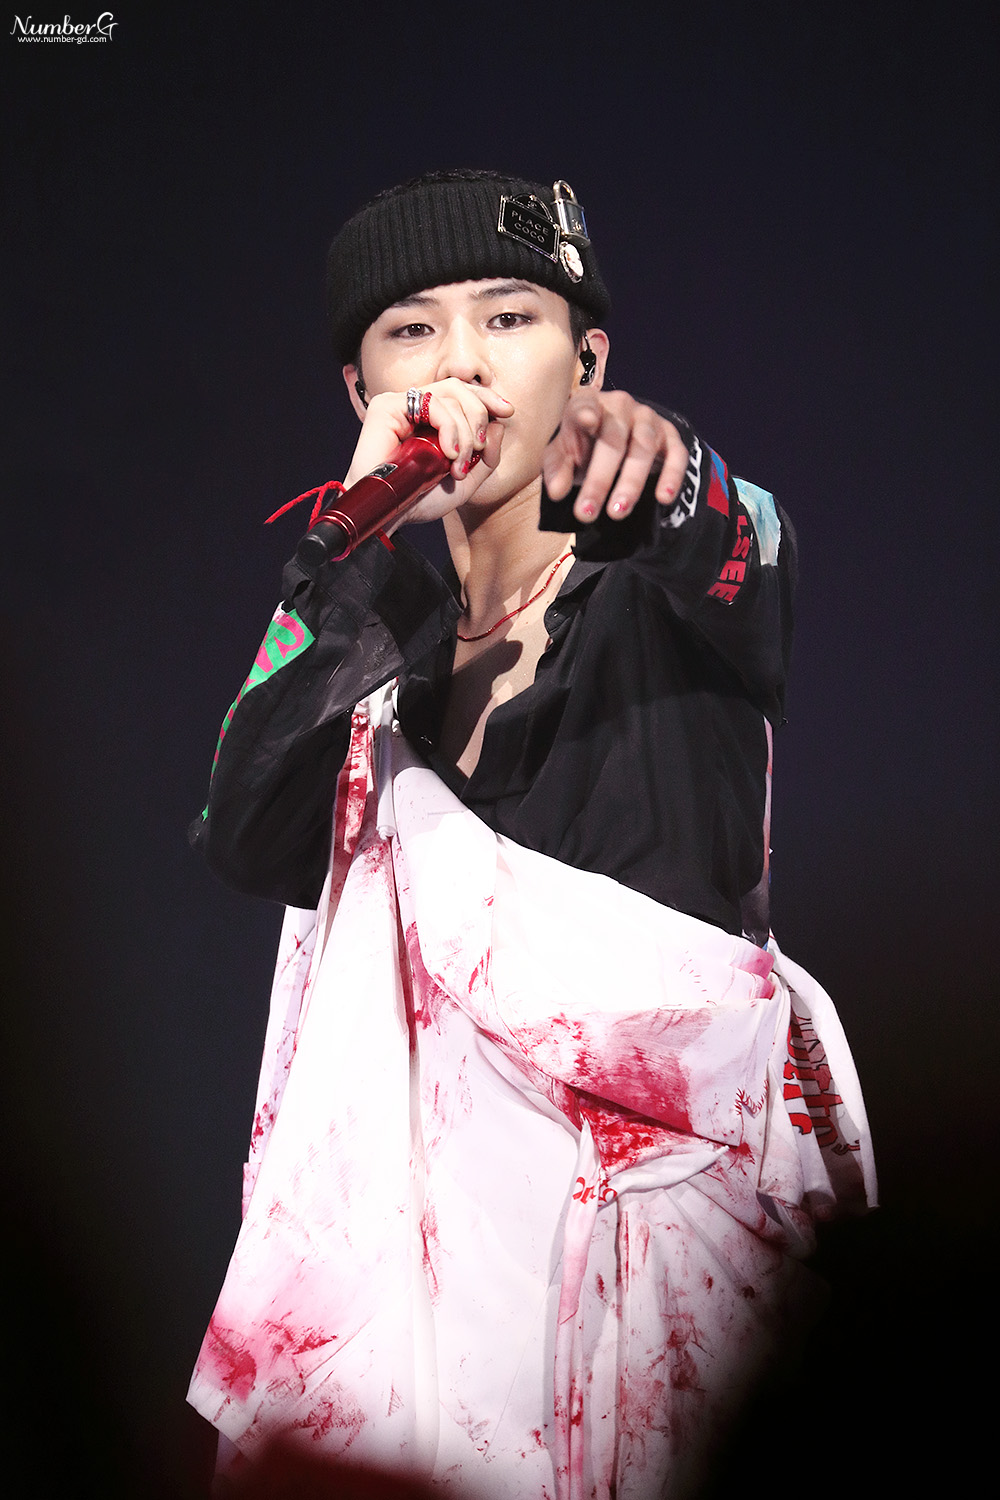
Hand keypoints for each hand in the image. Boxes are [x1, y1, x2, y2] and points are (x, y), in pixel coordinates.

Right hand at [343, 378, 511, 526]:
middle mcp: (414, 409)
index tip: (507, 412)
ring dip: (465, 430)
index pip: (461, 395)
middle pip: (459, 389)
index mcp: (430, 420)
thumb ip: (486, 456)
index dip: (486, 398)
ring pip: (450, 394)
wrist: (389, 515)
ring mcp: (400, 405)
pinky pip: (432, 403)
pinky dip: (449, 426)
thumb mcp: (465, 481)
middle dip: (479, 416)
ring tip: (459, 460)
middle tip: (479, 448)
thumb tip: (499, 423)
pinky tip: (449, 452)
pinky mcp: (386, 406)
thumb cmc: (419, 500)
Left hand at [541, 391, 688, 525]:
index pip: (585, 406)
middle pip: (613, 440)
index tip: (587, 420)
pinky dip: (672, 476)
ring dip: (631, 482)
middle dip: (600, 479)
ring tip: (617, 512)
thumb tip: (557, 492)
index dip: (586, 413)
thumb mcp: (563, 456)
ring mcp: (648, 420)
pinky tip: (664, 497)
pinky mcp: (670, 436)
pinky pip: (676, 455)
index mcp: (588, 404)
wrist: (613, 444)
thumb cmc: (583, 447)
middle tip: (587, 512)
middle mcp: (621, 406)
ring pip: (643, 448)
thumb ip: (557, 469)